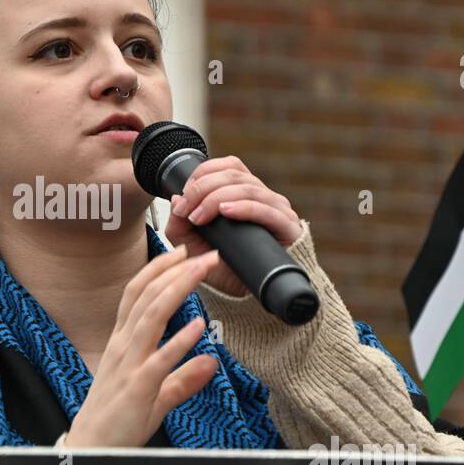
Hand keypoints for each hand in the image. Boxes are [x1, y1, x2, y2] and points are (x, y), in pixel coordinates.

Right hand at [65, 245, 221, 447]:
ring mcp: (128, 365)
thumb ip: (182, 377)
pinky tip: (198, 326)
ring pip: (151, 317)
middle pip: (146, 297)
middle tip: (202, 253)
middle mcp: (122, 347)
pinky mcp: (137, 388)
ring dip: (177, 290)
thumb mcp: (154, 393)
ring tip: (200, 271)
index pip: (136, 294)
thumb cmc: (117, 420)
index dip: (158, 270)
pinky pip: (159, 360)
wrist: (92, 449)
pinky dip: (178, 341)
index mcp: (121, 342)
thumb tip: (211, 360)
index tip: (181, 252)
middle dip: (174, 271)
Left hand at [165, 155, 302, 297]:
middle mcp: (264, 197)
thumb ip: (179, 224)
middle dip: (204, 188)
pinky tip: (227, 211)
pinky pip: (268, 210)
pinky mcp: (289, 228)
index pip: (229, 166)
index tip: (183, 196)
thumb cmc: (222, 268)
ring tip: (199, 216)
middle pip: (234, 175)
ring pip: (249, 188)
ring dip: (218, 198)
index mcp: (245, 193)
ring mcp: (278, 211)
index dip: (204, 173)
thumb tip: (175, 199)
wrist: (245, 298)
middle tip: (186, 210)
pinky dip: (245, 207)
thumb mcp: (192, 246)